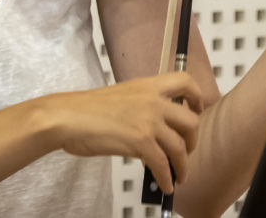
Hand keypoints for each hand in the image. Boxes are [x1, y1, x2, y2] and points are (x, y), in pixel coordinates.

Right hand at [42, 72, 202, 194]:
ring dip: (183, 166)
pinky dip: (167, 178)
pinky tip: (165, 185)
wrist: (68, 117)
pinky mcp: (141, 142)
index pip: (185, 81)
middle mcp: (152, 100)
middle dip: (193, 141)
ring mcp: (148, 120)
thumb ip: (142, 105)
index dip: (197, 97)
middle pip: (191, 121)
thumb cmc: (85, 109)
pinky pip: (164, 165)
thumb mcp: (121, 96)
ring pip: (180, 147)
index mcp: (147, 85)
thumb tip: (154, 126)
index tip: (198, 109)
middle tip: (186, 151)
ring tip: (178, 176)